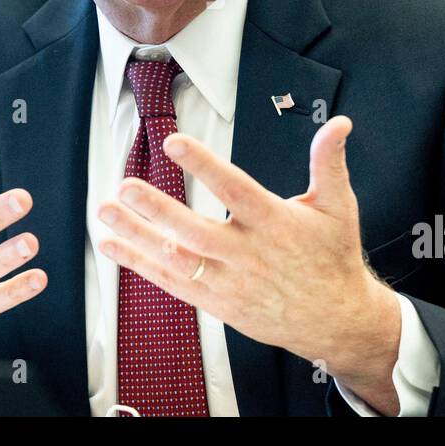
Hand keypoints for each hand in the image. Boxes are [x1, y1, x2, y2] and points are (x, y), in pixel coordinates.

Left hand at [96, 115, 400, 407]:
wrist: (334, 320)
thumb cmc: (332, 258)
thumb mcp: (338, 207)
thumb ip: (329, 163)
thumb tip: (339, 124)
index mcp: (276, 224)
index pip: (235, 191)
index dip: (205, 167)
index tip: (175, 143)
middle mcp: (248, 254)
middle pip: (196, 231)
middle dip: (158, 209)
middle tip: (126, 186)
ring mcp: (229, 281)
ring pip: (176, 258)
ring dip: (137, 236)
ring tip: (106, 212)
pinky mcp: (216, 301)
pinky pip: (171, 282)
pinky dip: (140, 265)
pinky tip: (113, 245)